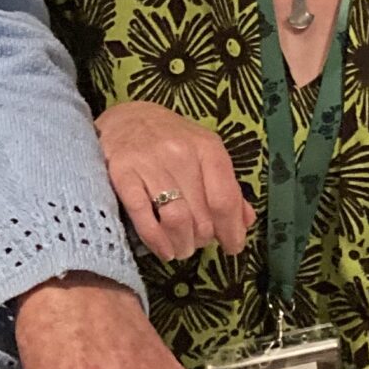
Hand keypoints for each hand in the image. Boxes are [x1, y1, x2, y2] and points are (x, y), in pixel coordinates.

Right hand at [96, 100, 255, 261]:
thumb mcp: (204, 153)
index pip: (225, 199)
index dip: (232, 230)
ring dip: (183, 244)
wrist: (125, 119)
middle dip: (204, 239)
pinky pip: (143, 216)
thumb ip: (226, 186)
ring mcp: (149, 163)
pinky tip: (164, 250)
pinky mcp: (122, 174)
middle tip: (198, 243)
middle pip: (202, 214)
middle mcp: (180, 153)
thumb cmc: (170, 140)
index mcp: (207, 147)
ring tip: (182, 249)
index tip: (232, 248)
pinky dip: (157, 241)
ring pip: (176, 219)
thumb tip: (246, 221)